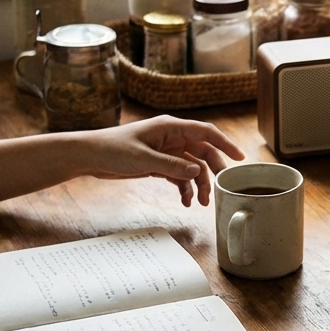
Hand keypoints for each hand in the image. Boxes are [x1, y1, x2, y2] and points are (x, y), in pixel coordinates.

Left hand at [83, 117, 244, 206]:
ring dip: (199, 184)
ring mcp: (167, 151)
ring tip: (200, 203)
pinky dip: (185, 188)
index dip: (225, 144)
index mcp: (171, 127)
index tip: (240, 158)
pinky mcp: (159, 164)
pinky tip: (185, 201)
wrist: (89, 156)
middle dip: (213, 172)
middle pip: (203, 152)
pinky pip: (180, 176)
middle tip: (220, 189)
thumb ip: (172, 166)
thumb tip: (198, 172)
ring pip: (193, 167)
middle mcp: (172, 137)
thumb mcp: (143, 159)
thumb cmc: (112, 149)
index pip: (206, 133)